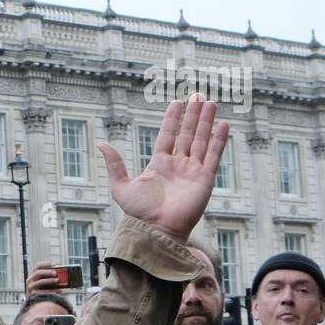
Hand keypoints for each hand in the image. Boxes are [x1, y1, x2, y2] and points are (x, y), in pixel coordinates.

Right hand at [27, 262, 59, 295]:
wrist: (36, 301)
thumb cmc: (42, 289)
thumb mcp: (45, 282)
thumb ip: (50, 277)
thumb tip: (61, 275)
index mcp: (32, 274)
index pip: (37, 266)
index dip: (45, 264)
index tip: (53, 264)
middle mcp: (30, 280)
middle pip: (38, 273)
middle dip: (47, 272)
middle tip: (56, 273)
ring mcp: (30, 287)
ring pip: (40, 281)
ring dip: (50, 280)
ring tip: (58, 280)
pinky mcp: (33, 295)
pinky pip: (43, 291)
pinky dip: (52, 291)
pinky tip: (58, 291)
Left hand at [98, 95, 228, 244]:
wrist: (155, 229)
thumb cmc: (138, 213)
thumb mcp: (121, 186)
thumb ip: (115, 164)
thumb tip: (102, 143)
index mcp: (159, 164)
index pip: (168, 135)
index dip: (172, 119)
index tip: (176, 102)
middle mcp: (178, 165)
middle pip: (187, 134)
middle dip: (193, 115)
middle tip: (198, 95)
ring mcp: (192, 171)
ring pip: (201, 140)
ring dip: (206, 121)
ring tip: (210, 101)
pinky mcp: (205, 179)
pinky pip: (213, 156)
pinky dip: (218, 140)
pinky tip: (223, 124)